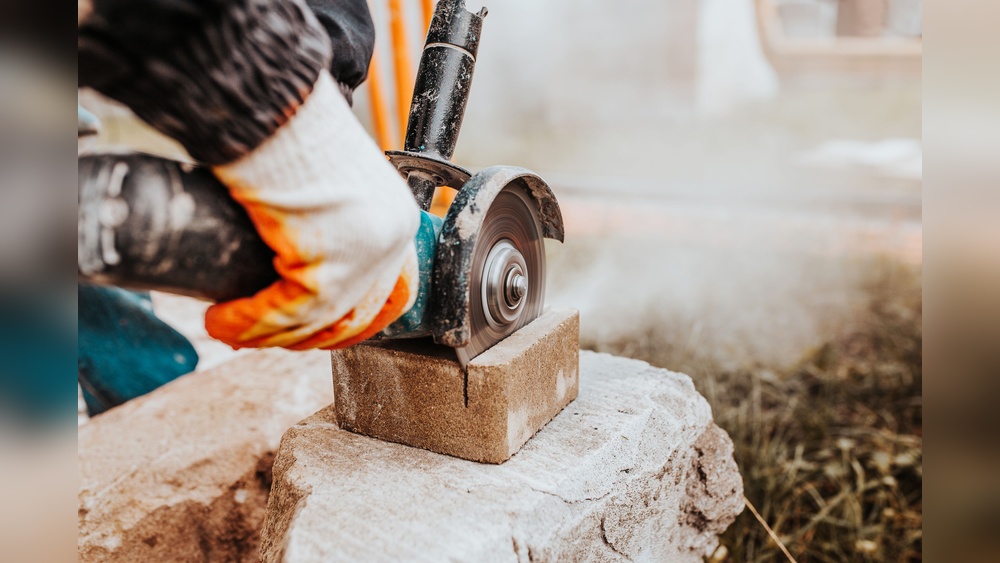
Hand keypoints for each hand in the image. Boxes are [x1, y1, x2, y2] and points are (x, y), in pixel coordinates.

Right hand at [205, 71, 420, 349]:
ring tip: (226, 328)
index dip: (346, 322)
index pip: (387, 294)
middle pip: (353, 316)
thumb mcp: (328, 187)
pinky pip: (288, 311)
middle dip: (303, 336)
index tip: (308, 334)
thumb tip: (295, 258)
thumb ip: (330, 222)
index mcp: (396, 220)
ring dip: (265, 333)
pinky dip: (248, 322)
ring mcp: (364, 255)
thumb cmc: (290, 135)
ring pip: (316, 320)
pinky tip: (220, 319)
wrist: (272, 108)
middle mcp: (390, 240)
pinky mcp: (329, 264)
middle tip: (259, 336)